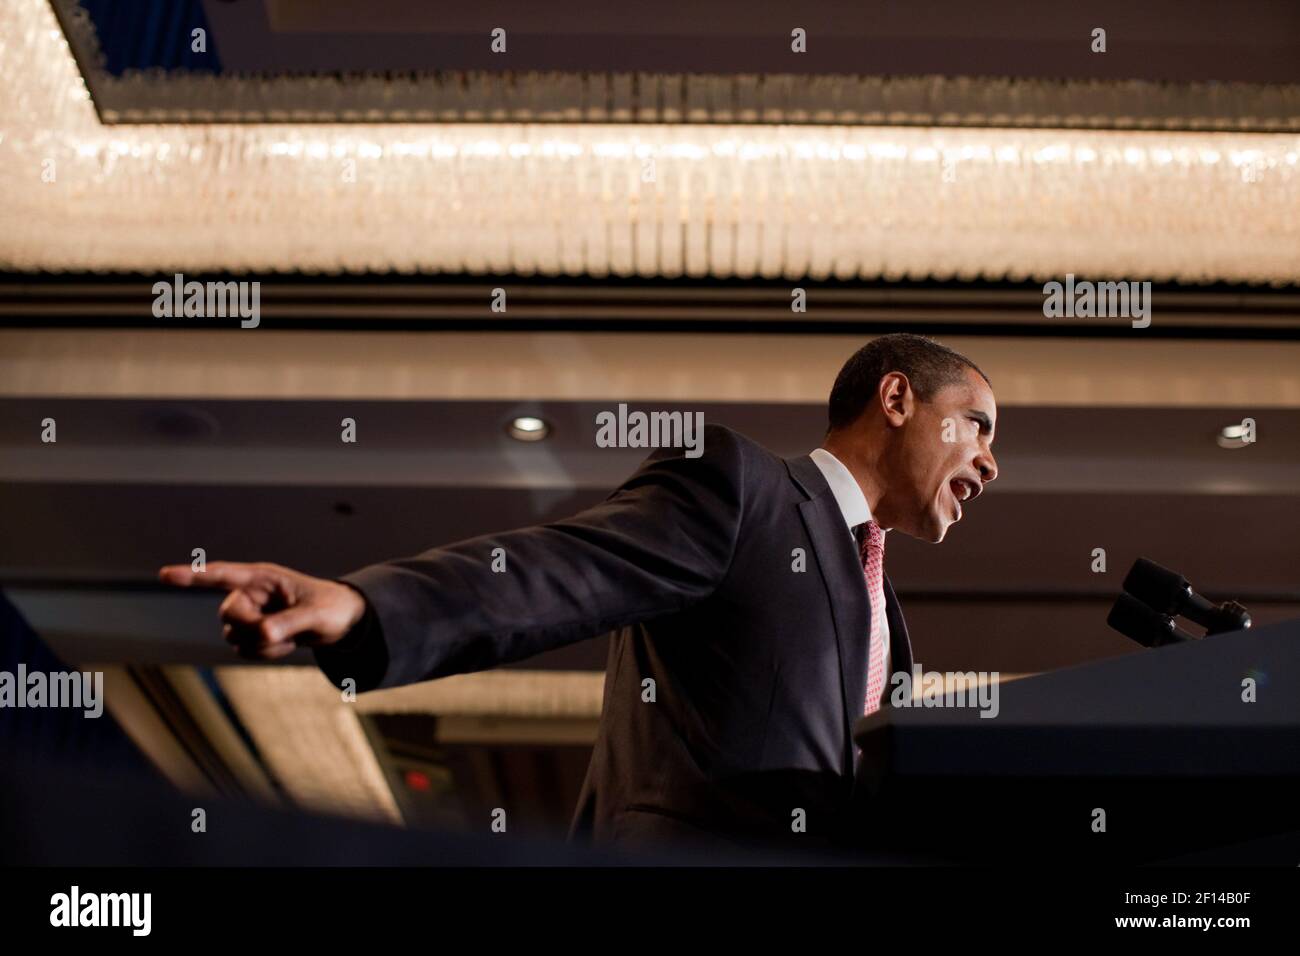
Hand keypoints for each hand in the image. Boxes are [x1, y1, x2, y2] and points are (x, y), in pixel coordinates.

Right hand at [157, 561, 366, 659]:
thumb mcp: (315, 614)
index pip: (222, 575)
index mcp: (263, 578)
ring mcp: (251, 614)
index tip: (165, 575)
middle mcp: (252, 594)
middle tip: (279, 629)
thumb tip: (262, 634)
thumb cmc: (332, 608)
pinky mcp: (253, 632)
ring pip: (234, 636)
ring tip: (290, 635)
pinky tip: (286, 644)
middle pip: (228, 614)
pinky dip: (266, 652)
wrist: (342, 622)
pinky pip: (245, 649)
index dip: (193, 575)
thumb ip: (288, 622)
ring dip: (262, 643)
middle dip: (251, 626)